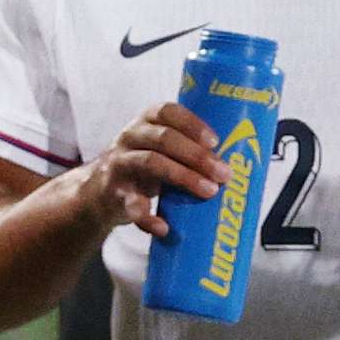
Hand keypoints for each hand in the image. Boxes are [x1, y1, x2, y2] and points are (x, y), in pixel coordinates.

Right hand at [76, 103, 226, 239]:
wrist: (100, 192)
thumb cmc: (144, 166)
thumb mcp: (160, 149)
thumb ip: (188, 149)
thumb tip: (239, 162)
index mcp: (146, 121)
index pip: (167, 111)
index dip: (192, 123)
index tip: (215, 140)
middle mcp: (131, 137)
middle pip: (164, 138)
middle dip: (197, 155)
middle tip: (223, 173)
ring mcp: (121, 164)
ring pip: (151, 163)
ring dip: (183, 177)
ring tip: (208, 192)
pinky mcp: (115, 193)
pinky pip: (131, 205)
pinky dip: (148, 218)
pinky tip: (164, 228)